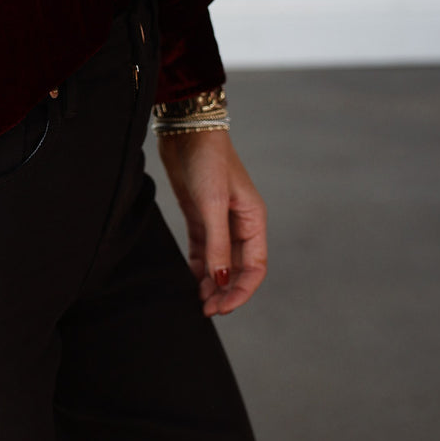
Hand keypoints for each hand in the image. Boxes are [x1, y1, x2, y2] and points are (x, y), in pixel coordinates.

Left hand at [156, 129, 267, 316]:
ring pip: (220, 262)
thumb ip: (217, 243)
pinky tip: (190, 281)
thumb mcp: (212, 203)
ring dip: (212, 284)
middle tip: (206, 310)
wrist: (185, 130)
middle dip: (225, 292)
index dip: (241, 291)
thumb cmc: (207, 159)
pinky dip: (199, 268)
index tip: (222, 307)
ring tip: (198, 302)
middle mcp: (239, 223)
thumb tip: (219, 281)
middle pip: (237, 269)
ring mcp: (219, 220)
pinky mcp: (199, 215)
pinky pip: (204, 251)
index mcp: (253, 219)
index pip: (254, 267)